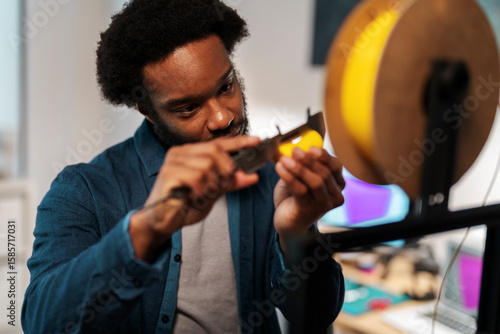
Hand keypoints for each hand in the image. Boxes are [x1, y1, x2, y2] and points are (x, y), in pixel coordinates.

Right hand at [130, 136, 259, 261]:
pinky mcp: (168, 172)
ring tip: (200, 195)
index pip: (219, 143)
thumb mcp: (213, 193)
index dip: (239, 142)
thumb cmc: (184, 206)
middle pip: (215, 152)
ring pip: (207, 165)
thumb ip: (230, 182)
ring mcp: (173, 161)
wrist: (162, 222)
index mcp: (192, 153)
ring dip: (210, 185)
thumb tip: (251, 176)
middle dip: (224, 171)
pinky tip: (192, 197)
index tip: (256, 141)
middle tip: (218, 187)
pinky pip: (196, 177)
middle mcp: (181, 153)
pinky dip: (200, 191)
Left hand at [273, 146, 344, 242]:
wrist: (288, 222)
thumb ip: (302, 163)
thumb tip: (294, 146)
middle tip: (294, 151)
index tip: (311, 148)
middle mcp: (334, 195)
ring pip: (316, 182)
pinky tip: (280, 168)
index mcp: (337, 184)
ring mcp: (323, 205)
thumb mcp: (301, 177)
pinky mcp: (309, 210)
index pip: (336, 166)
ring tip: (284, 160)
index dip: (324, 156)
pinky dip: (289, 177)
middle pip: (326, 173)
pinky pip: (301, 190)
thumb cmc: (296, 197)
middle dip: (309, 160)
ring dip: (299, 168)